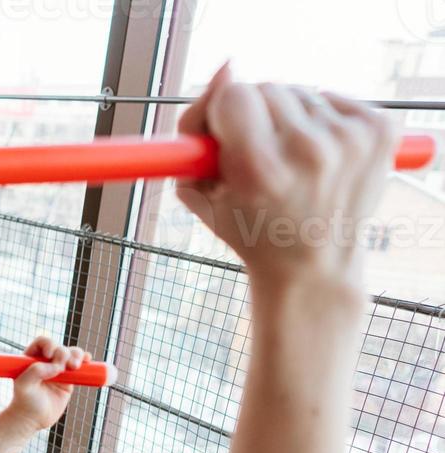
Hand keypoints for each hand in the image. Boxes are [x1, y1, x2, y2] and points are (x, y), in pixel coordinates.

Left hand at [5, 336, 89, 432]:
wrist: (32, 419)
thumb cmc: (24, 401)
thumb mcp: (24, 385)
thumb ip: (35, 372)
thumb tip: (54, 365)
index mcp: (31, 358)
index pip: (43, 342)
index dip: (49, 345)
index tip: (49, 356)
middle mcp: (46, 361)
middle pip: (60, 347)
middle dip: (64, 353)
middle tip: (62, 368)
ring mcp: (58, 370)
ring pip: (72, 354)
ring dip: (77, 355)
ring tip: (74, 366)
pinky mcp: (69, 380)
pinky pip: (80, 367)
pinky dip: (85, 361)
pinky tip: (88, 360)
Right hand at [176, 65, 397, 290]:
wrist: (313, 265)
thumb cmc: (249, 229)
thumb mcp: (198, 190)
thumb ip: (193, 127)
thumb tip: (225, 68)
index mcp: (260, 168)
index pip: (233, 93)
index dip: (223, 112)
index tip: (226, 137)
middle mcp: (309, 151)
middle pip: (268, 87)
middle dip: (257, 114)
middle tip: (260, 154)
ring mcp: (349, 140)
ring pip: (301, 92)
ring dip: (290, 118)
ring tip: (292, 161)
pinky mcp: (378, 131)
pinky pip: (334, 98)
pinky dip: (322, 120)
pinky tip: (320, 155)